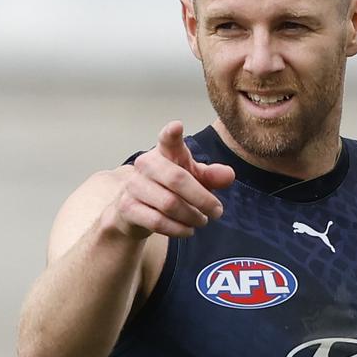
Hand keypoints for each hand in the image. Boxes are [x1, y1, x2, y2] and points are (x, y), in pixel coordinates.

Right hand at [109, 121, 235, 238]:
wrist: (134, 209)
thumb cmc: (168, 188)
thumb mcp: (193, 179)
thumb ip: (211, 176)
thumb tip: (229, 175)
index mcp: (165, 152)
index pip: (167, 139)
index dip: (171, 133)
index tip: (177, 126)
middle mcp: (146, 164)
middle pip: (177, 179)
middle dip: (202, 198)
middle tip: (217, 211)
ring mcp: (134, 185)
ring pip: (169, 204)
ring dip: (192, 216)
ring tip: (202, 221)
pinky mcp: (127, 207)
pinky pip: (158, 222)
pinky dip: (178, 229)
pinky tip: (187, 230)